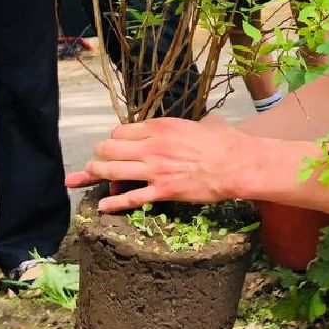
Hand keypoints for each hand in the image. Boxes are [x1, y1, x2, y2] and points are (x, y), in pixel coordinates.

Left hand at [66, 117, 247, 212]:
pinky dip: (113, 203)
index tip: (115, 145)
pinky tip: (102, 206)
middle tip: (96, 159)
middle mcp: (152, 146)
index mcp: (160, 127)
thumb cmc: (225, 141)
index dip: (114, 139)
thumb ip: (191, 124)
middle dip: (99, 154)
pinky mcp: (163, 191)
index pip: (120, 131)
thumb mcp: (203, 123)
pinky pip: (131, 198)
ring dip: (97, 173)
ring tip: (90, 175)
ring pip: (113, 171)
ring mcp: (156, 170)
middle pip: (109, 149)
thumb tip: (202, 122)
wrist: (238, 164)